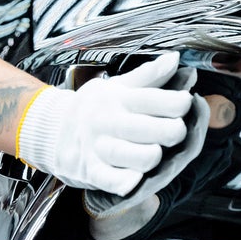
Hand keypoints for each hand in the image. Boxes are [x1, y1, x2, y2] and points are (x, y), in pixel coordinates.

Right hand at [17, 52, 191, 193]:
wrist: (52, 128)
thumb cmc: (97, 106)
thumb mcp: (119, 86)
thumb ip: (150, 75)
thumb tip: (176, 58)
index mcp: (119, 98)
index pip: (152, 98)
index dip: (177, 101)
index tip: (188, 101)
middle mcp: (108, 121)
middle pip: (147, 129)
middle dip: (171, 131)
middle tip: (178, 130)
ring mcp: (99, 147)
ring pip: (133, 156)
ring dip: (151, 155)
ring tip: (157, 151)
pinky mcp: (91, 170)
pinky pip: (109, 179)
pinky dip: (124, 182)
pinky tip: (136, 180)